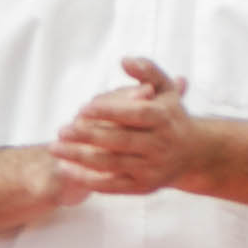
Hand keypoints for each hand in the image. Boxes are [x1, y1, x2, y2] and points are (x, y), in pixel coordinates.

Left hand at [52, 57, 206, 195]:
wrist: (193, 154)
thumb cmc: (170, 115)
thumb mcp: (165, 90)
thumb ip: (147, 71)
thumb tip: (125, 60)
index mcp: (165, 119)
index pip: (137, 114)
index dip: (110, 111)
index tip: (84, 108)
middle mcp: (161, 145)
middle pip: (121, 141)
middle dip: (88, 136)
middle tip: (61, 129)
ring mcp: (152, 168)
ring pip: (112, 164)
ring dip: (80, 157)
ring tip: (55, 148)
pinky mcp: (143, 186)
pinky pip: (112, 185)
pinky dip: (87, 178)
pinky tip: (65, 168)